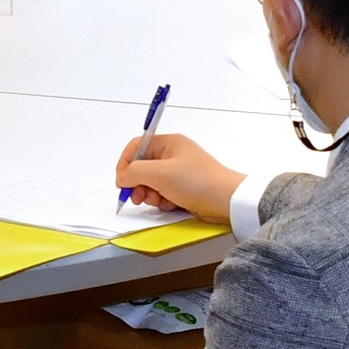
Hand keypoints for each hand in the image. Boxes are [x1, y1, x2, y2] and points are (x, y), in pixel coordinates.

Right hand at [115, 131, 246, 222]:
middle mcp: (173, 154)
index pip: (136, 147)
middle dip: (137, 183)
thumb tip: (122, 177)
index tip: (121, 182)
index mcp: (169, 143)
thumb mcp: (160, 173)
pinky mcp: (184, 188)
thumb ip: (135, 172)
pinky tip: (170, 205)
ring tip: (158, 201)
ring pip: (151, 182)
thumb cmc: (196, 182)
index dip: (125, 163)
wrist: (227, 201)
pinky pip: (163, 193)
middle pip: (142, 167)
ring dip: (149, 194)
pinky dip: (162, 200)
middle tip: (138, 198)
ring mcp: (179, 172)